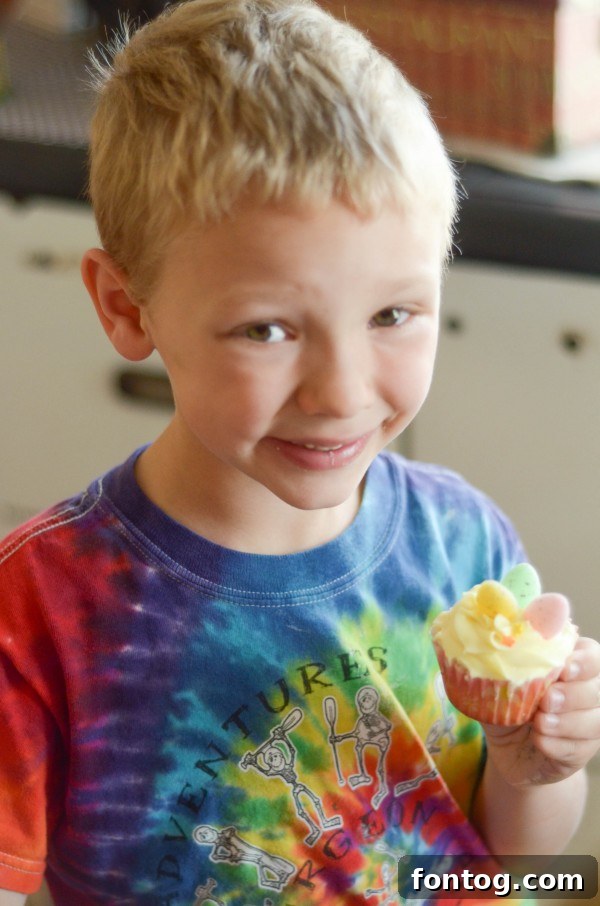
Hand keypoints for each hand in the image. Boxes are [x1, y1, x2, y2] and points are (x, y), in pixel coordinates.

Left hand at [482, 637, 599, 786]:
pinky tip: (539, 741)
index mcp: (570, 665)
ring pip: (595, 721)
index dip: (584, 661)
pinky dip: (557, 745)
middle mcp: (587, 692)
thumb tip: (491, 654)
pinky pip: (579, 749)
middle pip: (598, 689)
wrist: (507, 750)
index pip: (592, 655)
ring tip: (539, 723)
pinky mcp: (581, 753)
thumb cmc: (506, 706)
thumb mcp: (500, 684)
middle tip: (547, 699)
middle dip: (573, 694)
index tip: (564, 668)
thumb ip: (502, 669)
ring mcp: (588, 724)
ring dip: (567, 722)